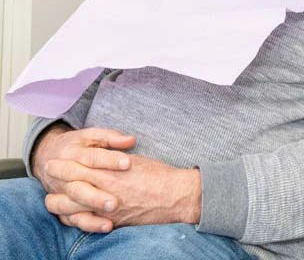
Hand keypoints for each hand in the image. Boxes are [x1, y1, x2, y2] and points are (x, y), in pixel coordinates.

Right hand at [33, 125, 135, 232]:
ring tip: (113, 212)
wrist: (48, 157)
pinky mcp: (61, 208)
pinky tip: (108, 225)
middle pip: (78, 186)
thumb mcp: (92, 136)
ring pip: (72, 205)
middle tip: (116, 201)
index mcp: (70, 154)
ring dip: (92, 209)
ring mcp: (59, 193)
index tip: (128, 163)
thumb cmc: (78, 145)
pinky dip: (89, 224)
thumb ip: (112, 138)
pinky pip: (72, 219)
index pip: (91, 157)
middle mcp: (62, 176)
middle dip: (96, 195)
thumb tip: (132, 141)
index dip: (109, 160)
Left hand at [44, 153, 200, 231]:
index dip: (64, 165)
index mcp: (110, 171)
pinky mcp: (112, 222)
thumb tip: (102, 161)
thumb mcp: (135, 160)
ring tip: (51, 198)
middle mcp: (105, 189)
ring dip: (59, 202)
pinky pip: (85, 223)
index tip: (55, 162)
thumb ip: (114, 162)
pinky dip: (74, 219)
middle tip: (49, 173)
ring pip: (73, 207)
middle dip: (58, 179)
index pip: (78, 167)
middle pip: (71, 185)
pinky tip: (69, 216)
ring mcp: (106, 208)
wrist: (173, 195)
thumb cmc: (158, 175)